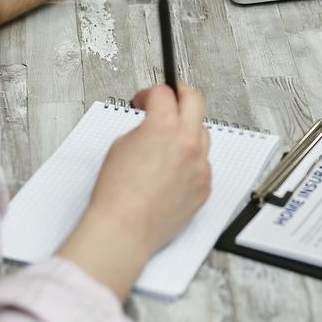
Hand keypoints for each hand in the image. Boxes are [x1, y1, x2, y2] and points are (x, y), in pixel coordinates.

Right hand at [57, 82, 211, 299]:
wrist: (125, 228)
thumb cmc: (117, 194)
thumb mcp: (121, 146)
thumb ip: (144, 129)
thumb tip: (154, 126)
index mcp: (163, 128)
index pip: (164, 93)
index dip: (150, 93)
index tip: (145, 99)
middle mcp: (187, 143)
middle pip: (194, 101)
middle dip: (181, 94)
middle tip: (172, 96)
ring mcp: (200, 165)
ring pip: (202, 134)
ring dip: (187, 131)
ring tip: (167, 142)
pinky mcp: (205, 185)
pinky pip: (202, 164)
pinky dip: (190, 162)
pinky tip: (171, 172)